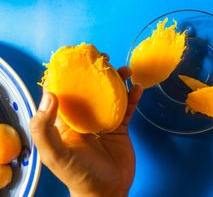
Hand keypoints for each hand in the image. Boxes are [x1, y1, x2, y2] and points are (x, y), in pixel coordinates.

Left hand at [30, 67, 142, 196]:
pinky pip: (127, 107)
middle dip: (96, 71)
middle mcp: (83, 118)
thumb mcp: (56, 154)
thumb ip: (46, 127)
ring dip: (117, 80)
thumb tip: (50, 94)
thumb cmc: (79, 175)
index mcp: (64, 122)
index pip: (63, 91)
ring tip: (126, 71)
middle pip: (89, 88)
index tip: (78, 57)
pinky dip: (133, 96)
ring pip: (110, 94)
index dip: (69, 73)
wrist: (107, 192)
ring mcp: (102, 121)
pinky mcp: (120, 127)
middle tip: (105, 57)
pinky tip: (138, 88)